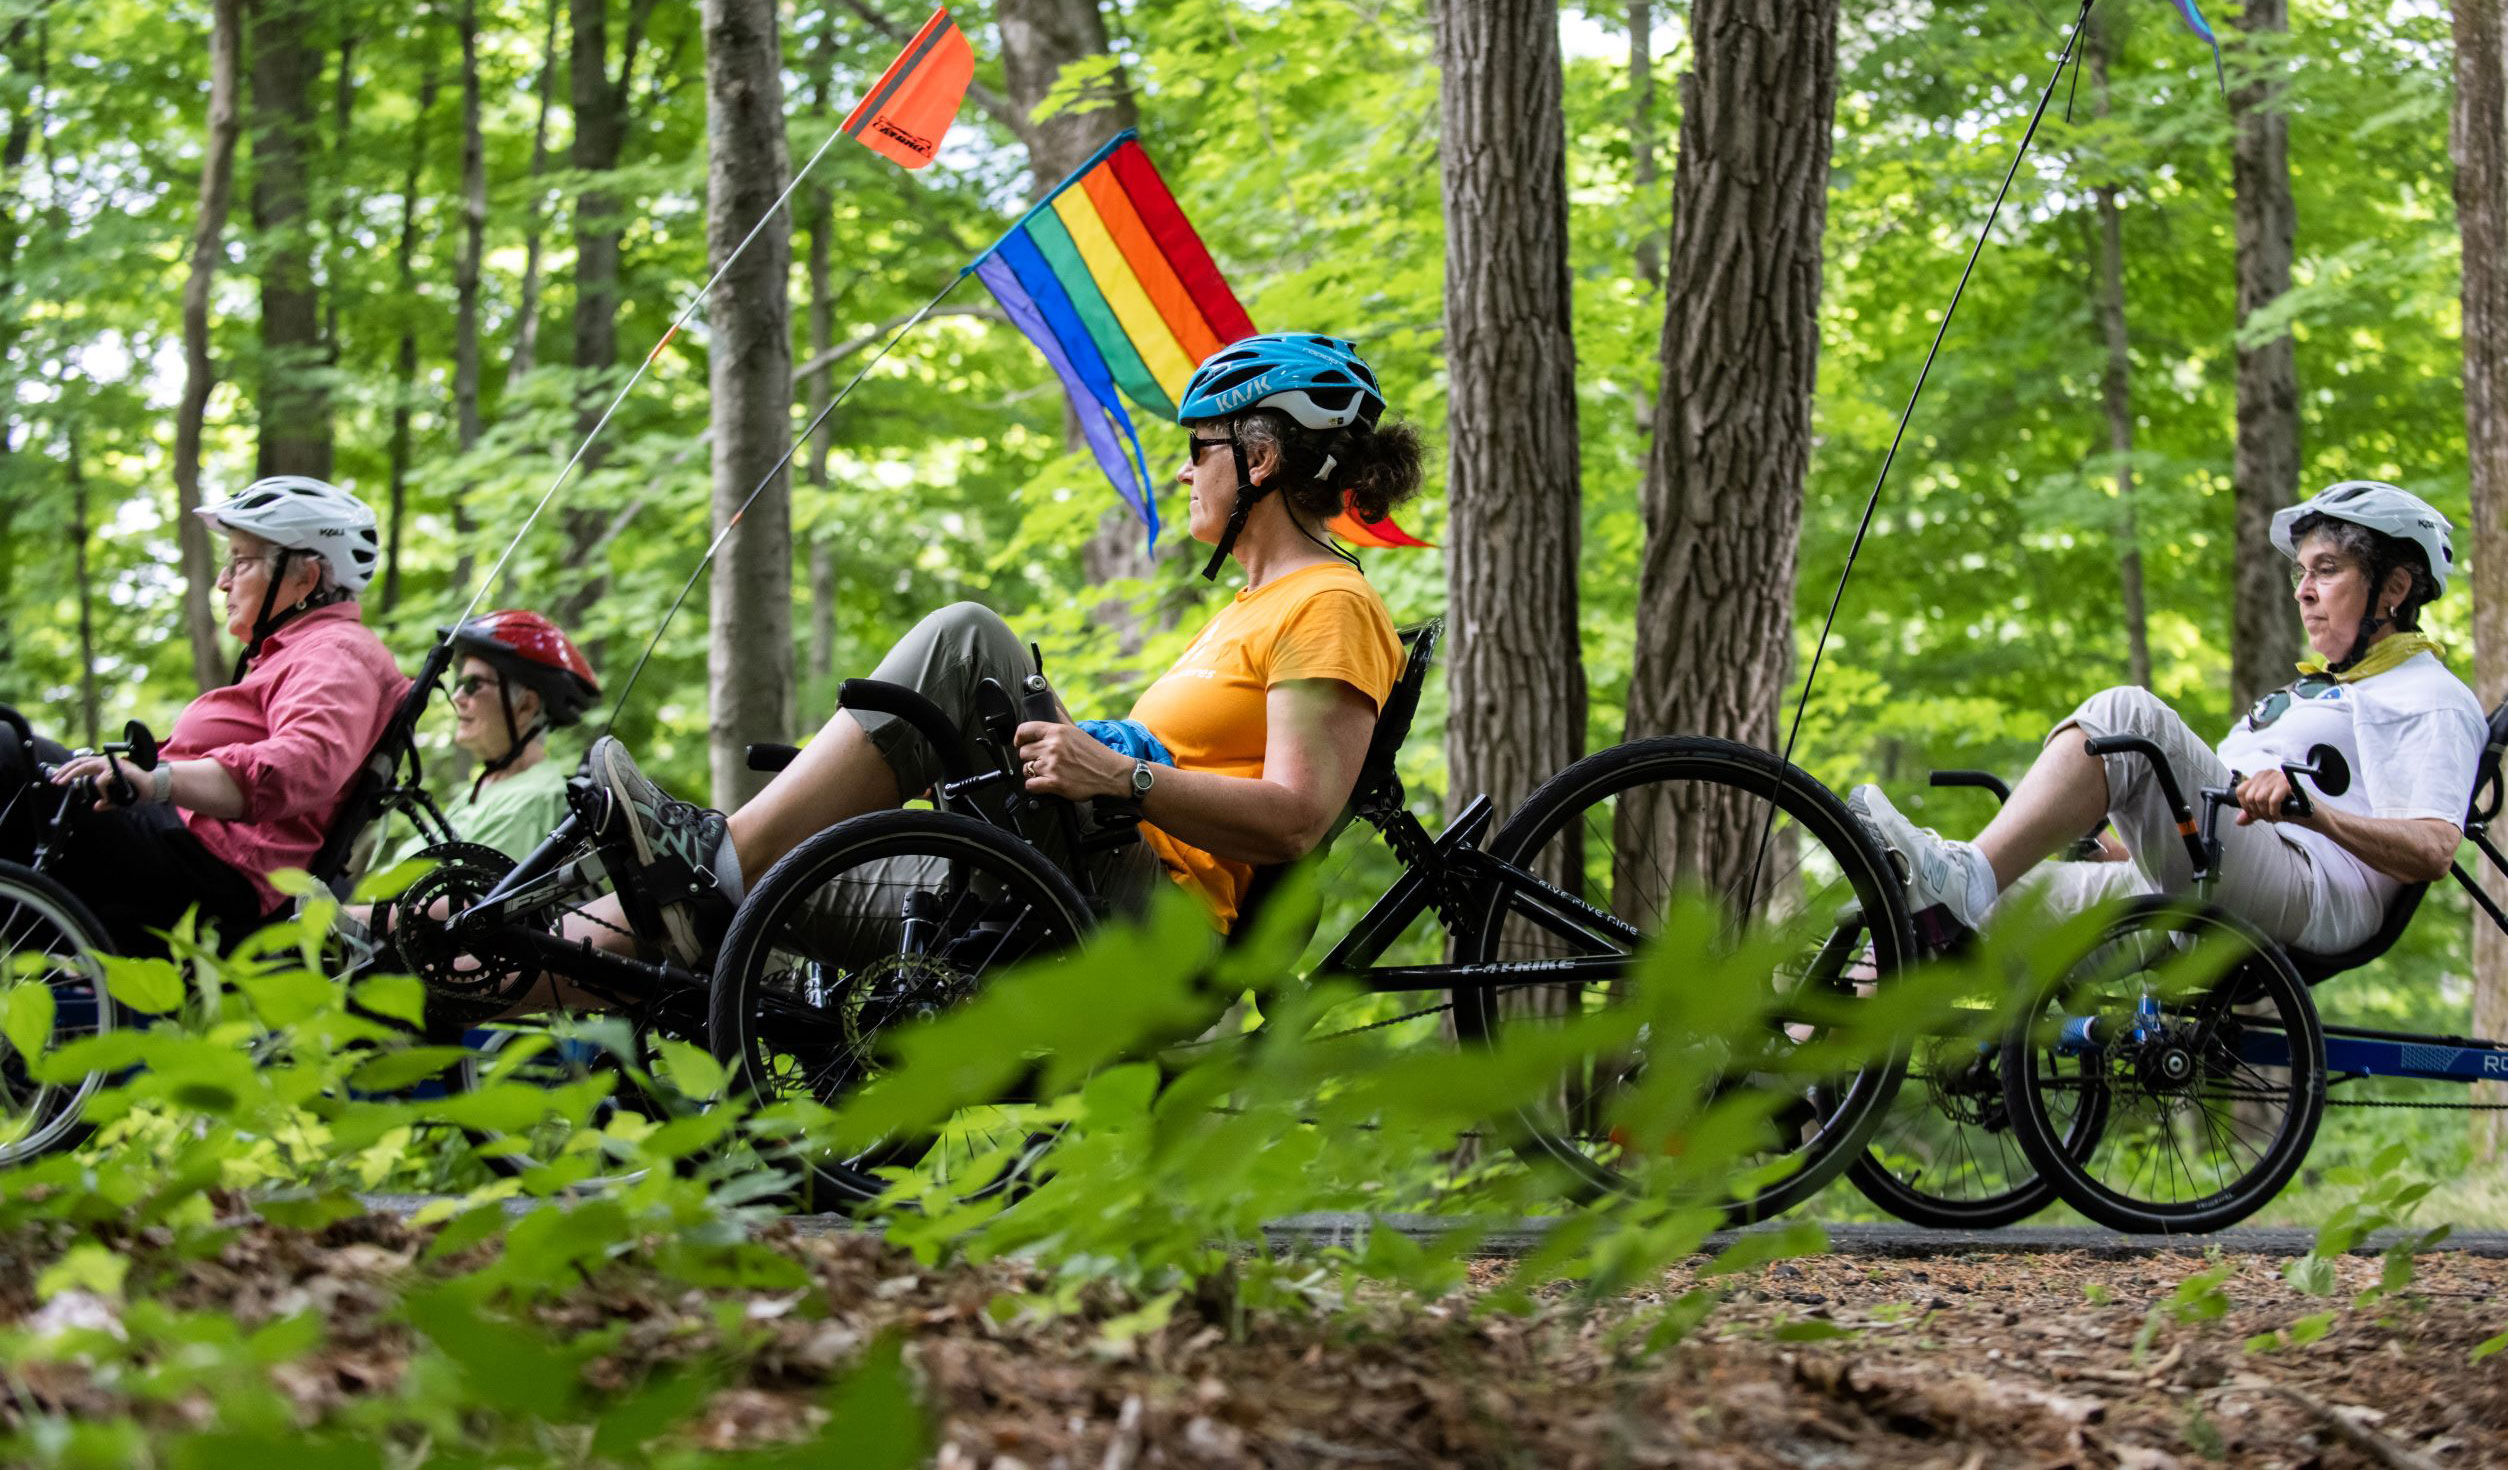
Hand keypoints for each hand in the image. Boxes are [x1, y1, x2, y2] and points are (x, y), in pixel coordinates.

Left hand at [49, 753, 154, 810]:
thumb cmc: (139, 789)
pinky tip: (106, 799)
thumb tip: (96, 806)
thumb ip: (107, 801)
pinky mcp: (119, 769)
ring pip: (86, 766)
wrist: (157, 786)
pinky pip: (102, 780)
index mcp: (106, 766)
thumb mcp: (118, 797)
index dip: (69, 770)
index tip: (58, 778)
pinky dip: (101, 792)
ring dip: (72, 774)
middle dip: (64, 770)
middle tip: (54, 780)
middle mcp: (108, 762)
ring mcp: (113, 764)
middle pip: (80, 762)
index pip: (83, 763)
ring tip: (63, 783)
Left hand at [1012, 720, 1130, 800]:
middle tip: (1042, 761)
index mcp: (1057, 732)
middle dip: (1031, 757)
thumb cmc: (1095, 753)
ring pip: (1026, 769)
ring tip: (1047, 772)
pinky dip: (1035, 786)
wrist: (1111, 773)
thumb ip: (1061, 718)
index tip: (1021, 743)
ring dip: (1033, 772)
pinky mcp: (1055, 783)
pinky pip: (1031, 785)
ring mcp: (1053, 765)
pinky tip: (1044, 783)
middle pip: (1023, 752)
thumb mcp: (1077, 731)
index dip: (1019, 738)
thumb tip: (1052, 705)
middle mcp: (1053, 747)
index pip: (1024, 730)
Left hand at [2234, 768, 2299, 826]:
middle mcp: (2268, 774)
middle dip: (2257, 812)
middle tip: (2267, 817)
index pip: (2240, 790)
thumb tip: (2239, 820)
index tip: (2254, 813)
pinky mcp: (2288, 783)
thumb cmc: (2292, 808)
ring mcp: (2278, 777)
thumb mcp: (2267, 810)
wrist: (2313, 813)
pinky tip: (2279, 815)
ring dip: (2266, 813)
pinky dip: (2274, 812)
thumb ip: (2252, 813)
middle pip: (2250, 796)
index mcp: (2260, 777)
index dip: (2245, 806)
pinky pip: (2273, 800)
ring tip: (2274, 816)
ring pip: (2259, 799)